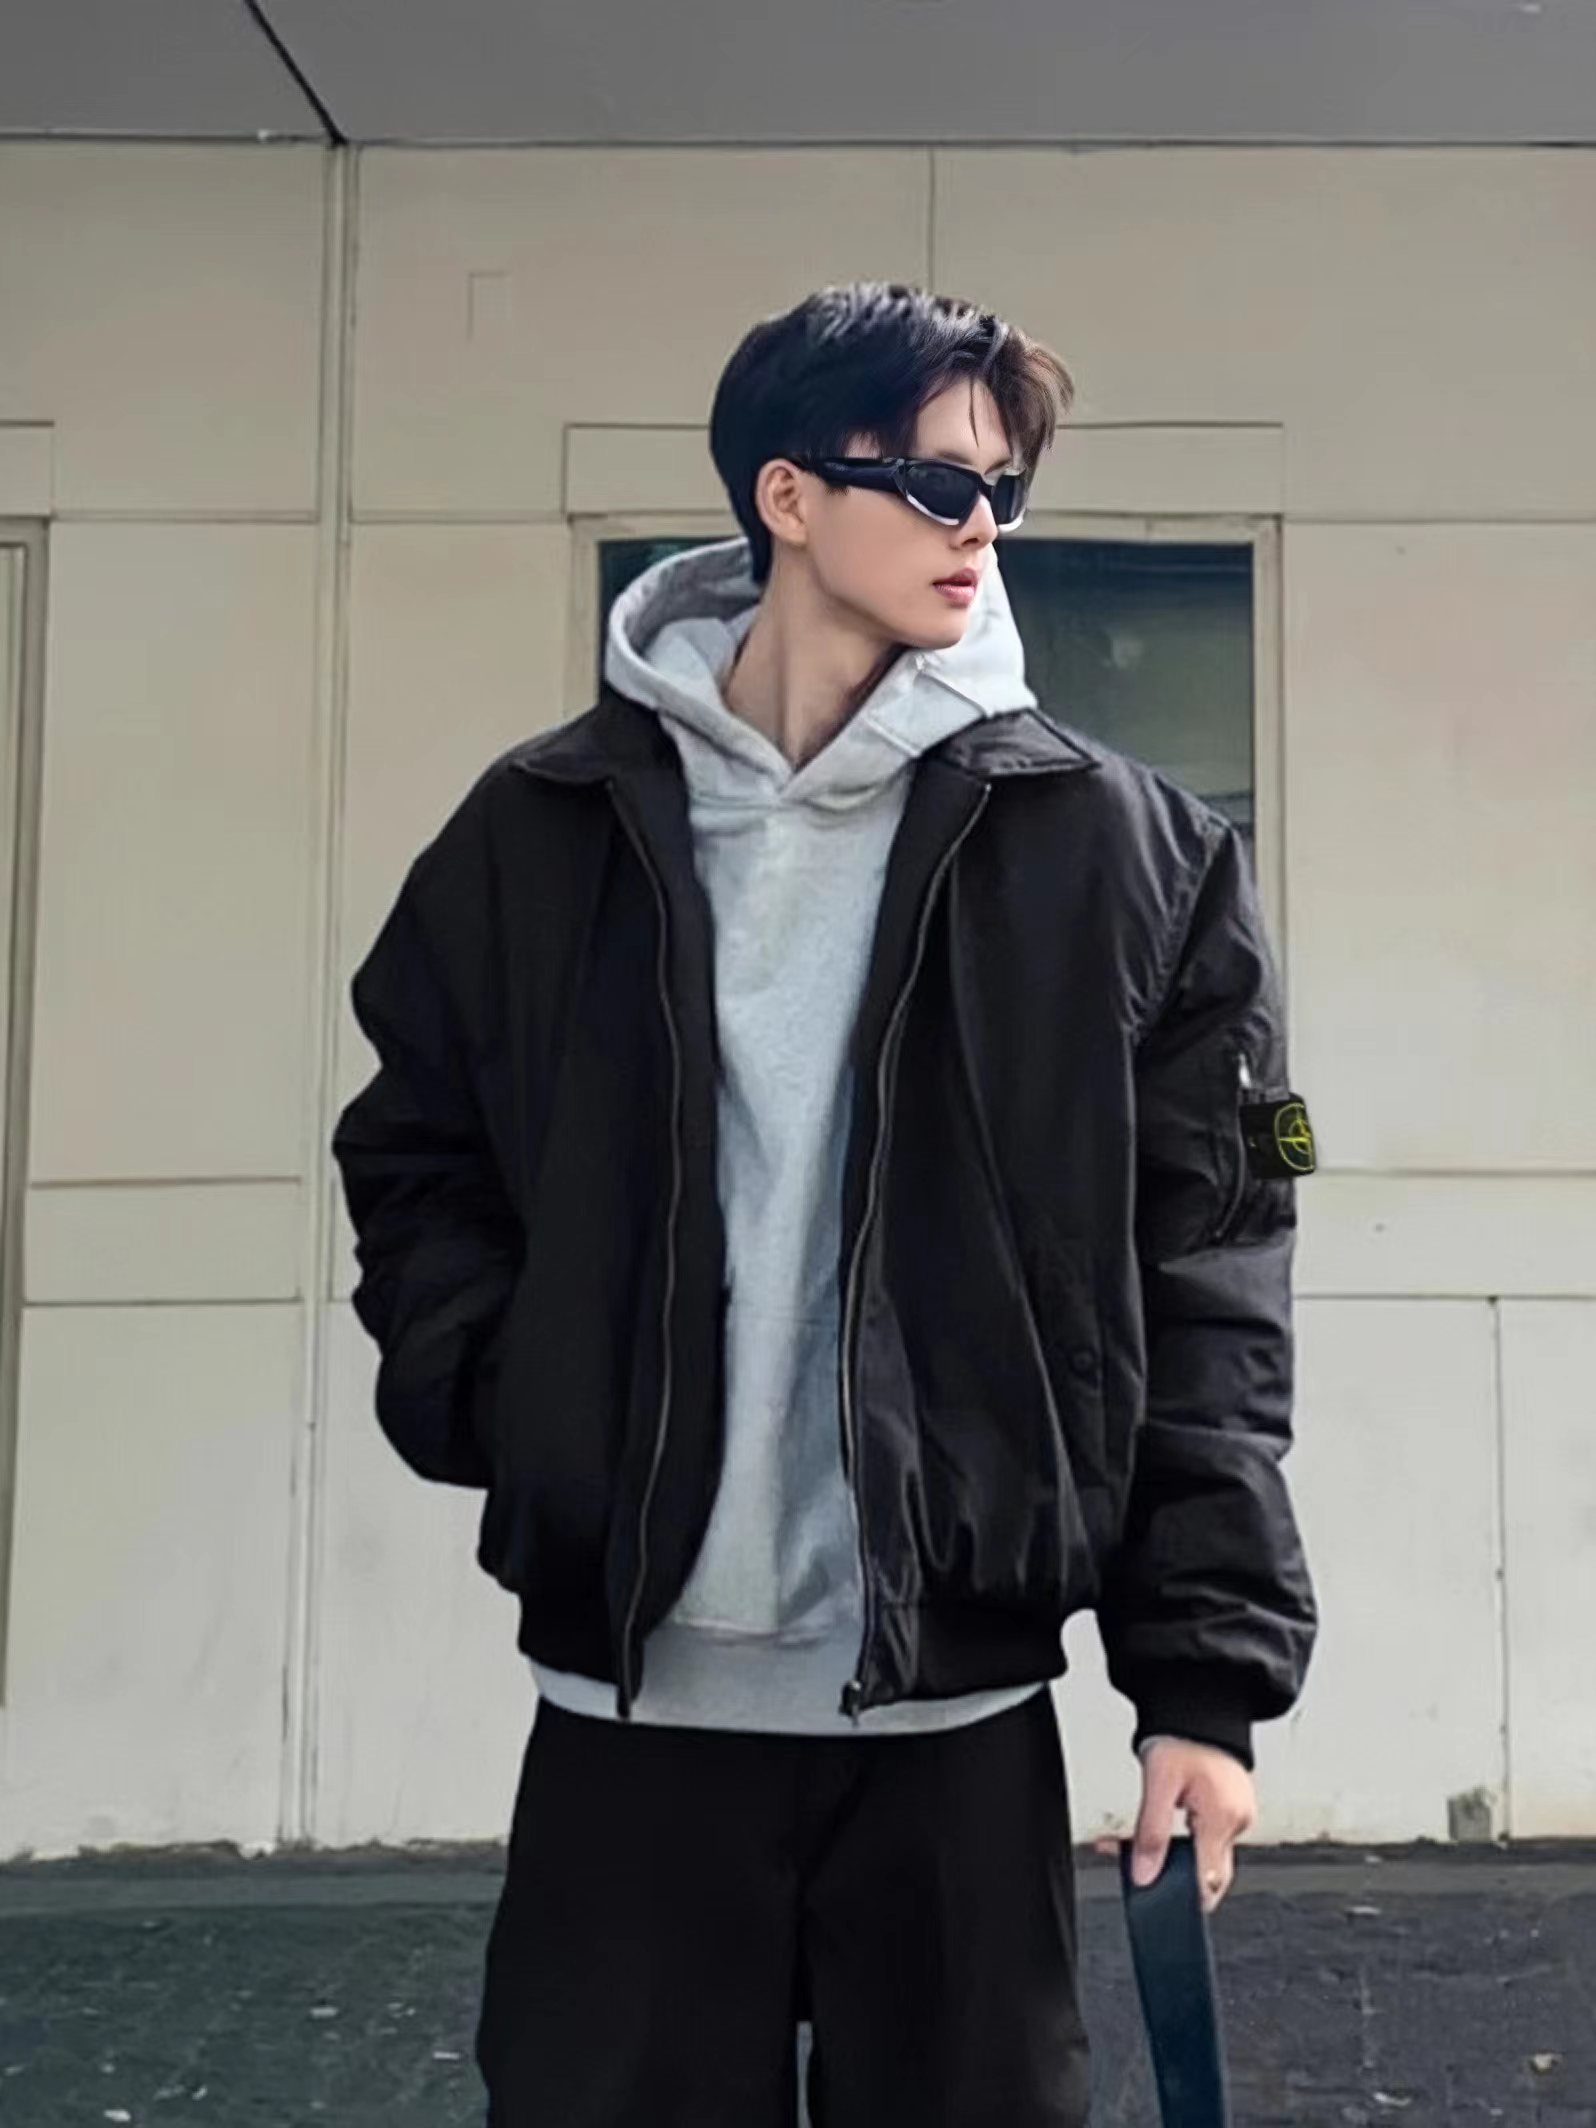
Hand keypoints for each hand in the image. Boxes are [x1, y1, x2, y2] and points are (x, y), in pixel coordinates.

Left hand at [1127, 1738, 1255, 1913]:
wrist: (1200, 1704)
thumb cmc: (1181, 1736)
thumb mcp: (1157, 1782)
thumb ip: (1151, 1831)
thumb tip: (1144, 1874)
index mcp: (1222, 1816)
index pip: (1209, 1880)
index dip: (1188, 1901)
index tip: (1169, 1915)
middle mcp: (1237, 1819)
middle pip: (1209, 1871)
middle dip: (1176, 1875)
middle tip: (1143, 1870)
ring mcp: (1238, 1813)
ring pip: (1207, 1852)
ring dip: (1179, 1855)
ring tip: (1142, 1844)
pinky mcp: (1232, 1807)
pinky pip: (1210, 1834)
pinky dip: (1189, 1838)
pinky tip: (1165, 1829)